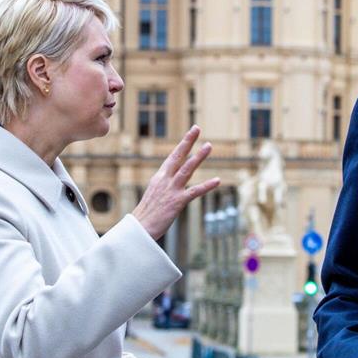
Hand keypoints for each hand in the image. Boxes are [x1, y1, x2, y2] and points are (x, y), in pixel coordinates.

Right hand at [132, 125, 219, 239]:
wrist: (139, 229)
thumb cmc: (147, 214)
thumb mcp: (154, 194)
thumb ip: (164, 185)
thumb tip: (171, 180)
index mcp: (159, 177)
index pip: (173, 157)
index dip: (183, 144)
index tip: (192, 132)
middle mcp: (165, 180)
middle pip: (178, 156)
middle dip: (188, 141)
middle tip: (197, 128)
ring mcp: (171, 190)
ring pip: (187, 169)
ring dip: (199, 157)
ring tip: (209, 146)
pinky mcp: (177, 202)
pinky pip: (194, 192)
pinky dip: (206, 185)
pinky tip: (217, 180)